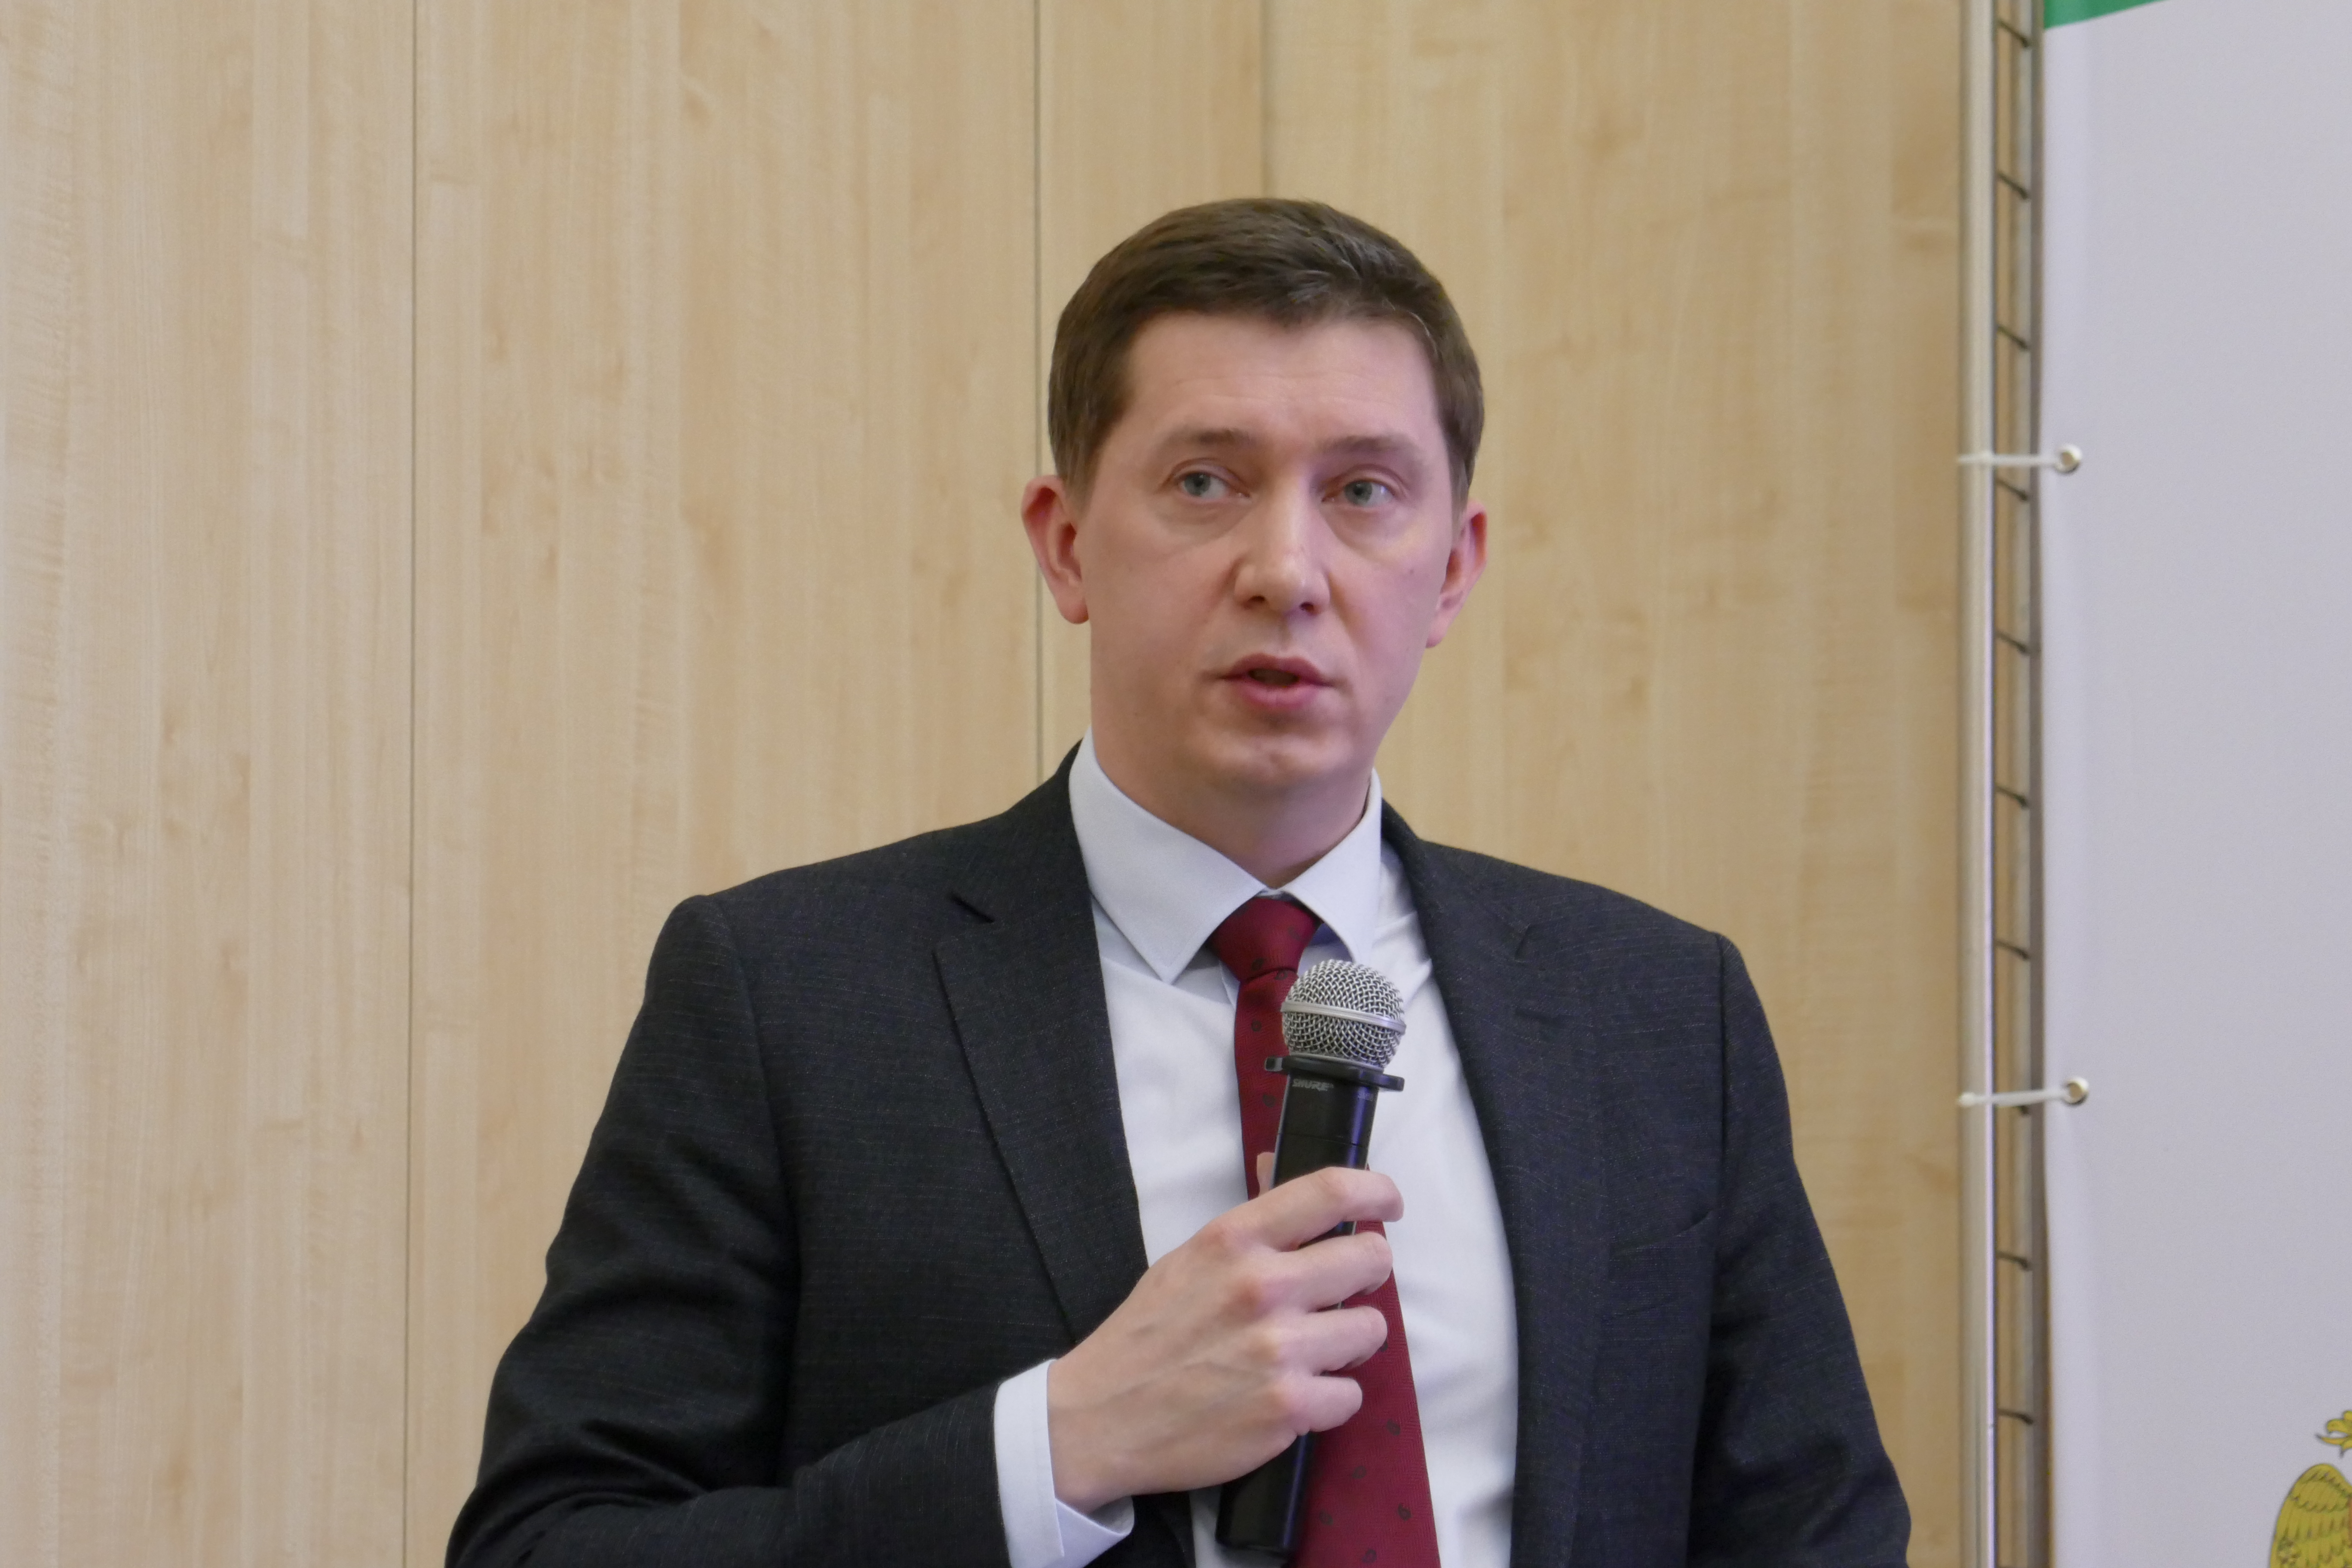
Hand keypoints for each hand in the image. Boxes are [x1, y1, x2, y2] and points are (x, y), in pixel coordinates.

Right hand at [1045, 1164, 1401, 1511]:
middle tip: (1342, 1291)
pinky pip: (1351, 1395)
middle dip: (1367, 1275)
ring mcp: (1277, 1349)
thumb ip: (1247, 1222)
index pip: (1331, 1191)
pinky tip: (1295, 1395)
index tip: (1388, 1204)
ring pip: (1371, 1330)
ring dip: (1350, 1342)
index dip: (1376, 1191)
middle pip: (1370, 1259)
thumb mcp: (1189, 1258)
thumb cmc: (1147, 1336)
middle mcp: (1262, 1287)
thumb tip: (1279, 1166)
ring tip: (1314, 1349)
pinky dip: (1330, 1399)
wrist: (1100, 1418)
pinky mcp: (1287, 1408)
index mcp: (1233, 1240)